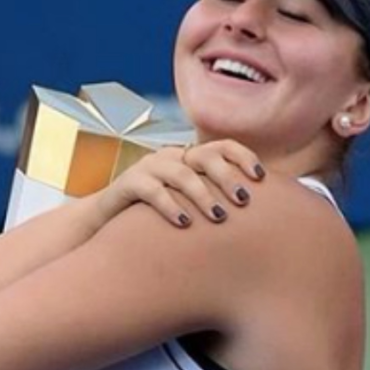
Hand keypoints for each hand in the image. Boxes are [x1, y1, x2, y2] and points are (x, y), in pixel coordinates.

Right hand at [94, 140, 264, 227]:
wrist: (107, 221)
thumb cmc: (157, 217)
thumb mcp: (189, 205)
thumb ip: (215, 202)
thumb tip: (259, 217)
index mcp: (189, 158)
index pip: (222, 147)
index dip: (243, 157)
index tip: (261, 177)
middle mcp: (171, 157)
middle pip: (205, 156)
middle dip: (227, 177)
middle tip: (243, 201)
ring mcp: (148, 168)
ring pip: (181, 173)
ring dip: (203, 194)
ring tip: (219, 216)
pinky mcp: (128, 183)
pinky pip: (152, 190)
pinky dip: (171, 206)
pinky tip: (184, 223)